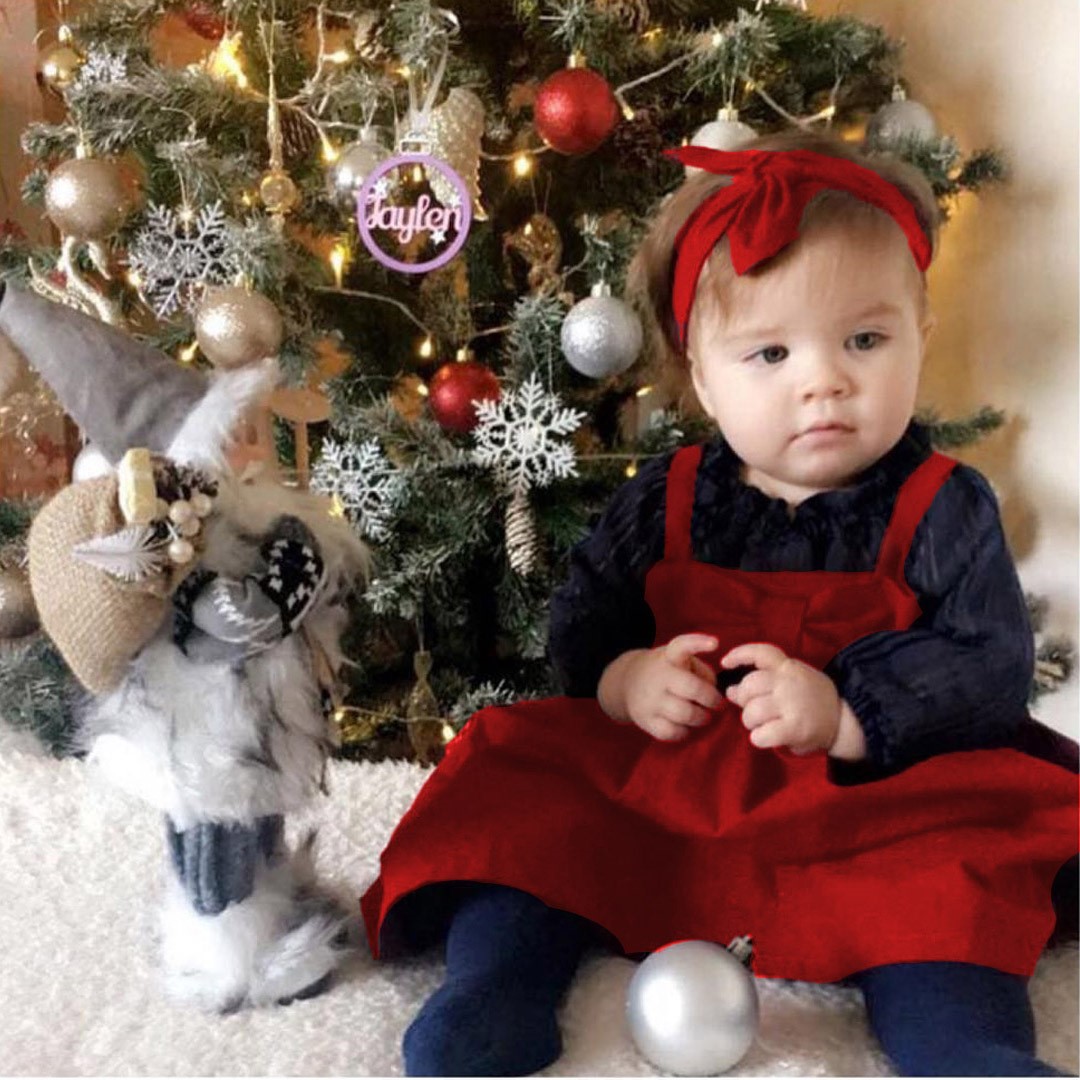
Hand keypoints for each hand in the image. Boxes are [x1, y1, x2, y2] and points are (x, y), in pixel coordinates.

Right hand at [598, 633, 724, 741]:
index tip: (715, 643)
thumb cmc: (667, 671)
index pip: (682, 645)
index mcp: (669, 657)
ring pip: (685, 714)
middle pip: (692, 688)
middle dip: (711, 699)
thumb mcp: (681, 660)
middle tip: (716, 703)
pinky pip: (673, 732)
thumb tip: (713, 690)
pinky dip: (684, 731)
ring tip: (702, 715)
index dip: (698, 643)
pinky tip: (684, 725)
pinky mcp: (645, 720)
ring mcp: (649, 699)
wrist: (628, 682)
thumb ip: (702, 671)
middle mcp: (658, 676)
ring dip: (701, 717)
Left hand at [721, 642, 844, 755]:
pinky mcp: (795, 729)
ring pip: (751, 711)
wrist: (845, 722)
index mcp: (789, 668)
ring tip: (762, 726)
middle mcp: (789, 683)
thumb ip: (764, 682)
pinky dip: (759, 738)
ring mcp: (792, 705)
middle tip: (753, 710)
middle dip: (743, 700)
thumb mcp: (791, 682)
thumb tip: (731, 690)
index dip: (740, 654)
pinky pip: (762, 734)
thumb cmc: (812, 701)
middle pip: (748, 685)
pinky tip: (766, 738)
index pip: (761, 653)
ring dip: (751, 722)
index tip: (725, 662)